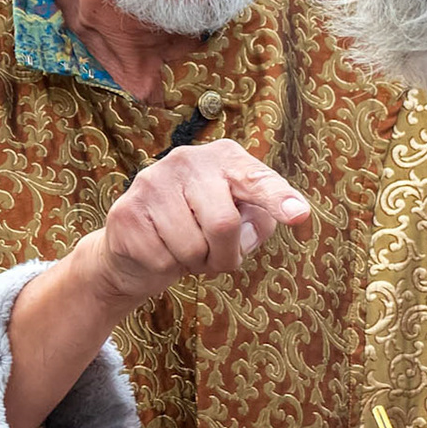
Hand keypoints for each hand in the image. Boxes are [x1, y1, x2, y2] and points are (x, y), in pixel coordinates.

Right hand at [79, 139, 309, 307]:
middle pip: (224, 223)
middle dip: (225, 255)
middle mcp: (187, 160)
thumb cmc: (201, 232)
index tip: (300, 214)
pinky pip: (163, 260)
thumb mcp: (242, 224)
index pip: (255, 179)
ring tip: (184, 250)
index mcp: (224, 158)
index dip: (278, 198)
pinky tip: (159, 250)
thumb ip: (260, 222)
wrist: (137, 250)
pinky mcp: (126, 212)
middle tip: (214, 257)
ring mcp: (151, 182)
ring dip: (195, 264)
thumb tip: (255, 226)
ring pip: (192, 247)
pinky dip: (167, 269)